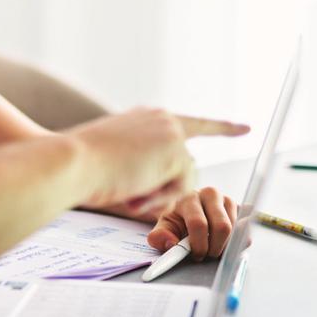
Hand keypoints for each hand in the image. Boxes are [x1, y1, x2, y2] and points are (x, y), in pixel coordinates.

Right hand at [69, 108, 247, 212]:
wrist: (71, 160)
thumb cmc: (83, 164)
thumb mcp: (118, 160)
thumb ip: (146, 166)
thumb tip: (169, 193)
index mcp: (146, 117)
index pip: (193, 123)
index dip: (221, 127)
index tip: (245, 127)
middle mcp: (163, 120)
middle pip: (185, 165)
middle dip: (167, 188)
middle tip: (135, 194)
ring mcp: (172, 134)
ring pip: (183, 180)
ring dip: (158, 194)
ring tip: (125, 189)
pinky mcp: (176, 153)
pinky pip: (180, 190)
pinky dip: (157, 198)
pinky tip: (134, 190)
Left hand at [147, 187, 238, 259]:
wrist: (191, 212)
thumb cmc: (178, 221)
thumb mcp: (165, 228)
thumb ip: (160, 236)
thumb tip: (170, 243)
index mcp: (190, 198)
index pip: (199, 223)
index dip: (199, 245)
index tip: (196, 255)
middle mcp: (211, 195)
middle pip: (222, 227)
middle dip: (215, 247)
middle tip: (207, 255)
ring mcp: (228, 201)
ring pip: (235, 231)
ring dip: (225, 247)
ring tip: (212, 247)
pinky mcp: (241, 210)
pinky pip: (246, 233)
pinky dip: (236, 245)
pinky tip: (223, 243)